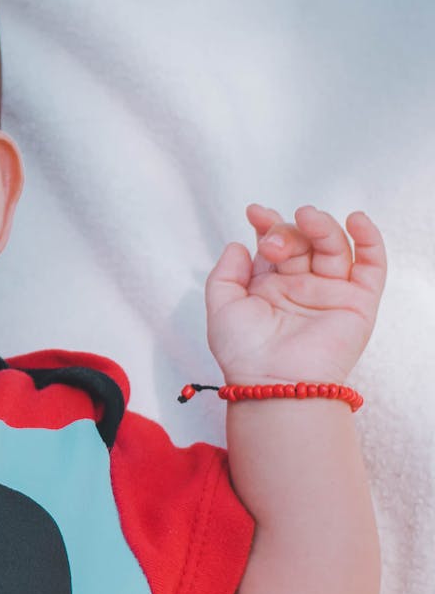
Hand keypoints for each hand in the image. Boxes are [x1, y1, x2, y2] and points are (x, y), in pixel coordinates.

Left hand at [205, 205, 385, 384]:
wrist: (274, 382)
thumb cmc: (243, 352)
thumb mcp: (221, 306)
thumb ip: (225, 274)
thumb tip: (237, 245)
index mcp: (269, 285)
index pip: (274, 244)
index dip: (266, 223)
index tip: (254, 211)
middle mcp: (301, 286)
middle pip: (302, 242)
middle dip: (287, 232)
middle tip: (272, 241)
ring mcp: (331, 292)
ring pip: (334, 247)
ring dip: (322, 227)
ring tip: (308, 217)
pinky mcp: (358, 303)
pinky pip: (371, 266)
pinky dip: (369, 241)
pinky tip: (357, 220)